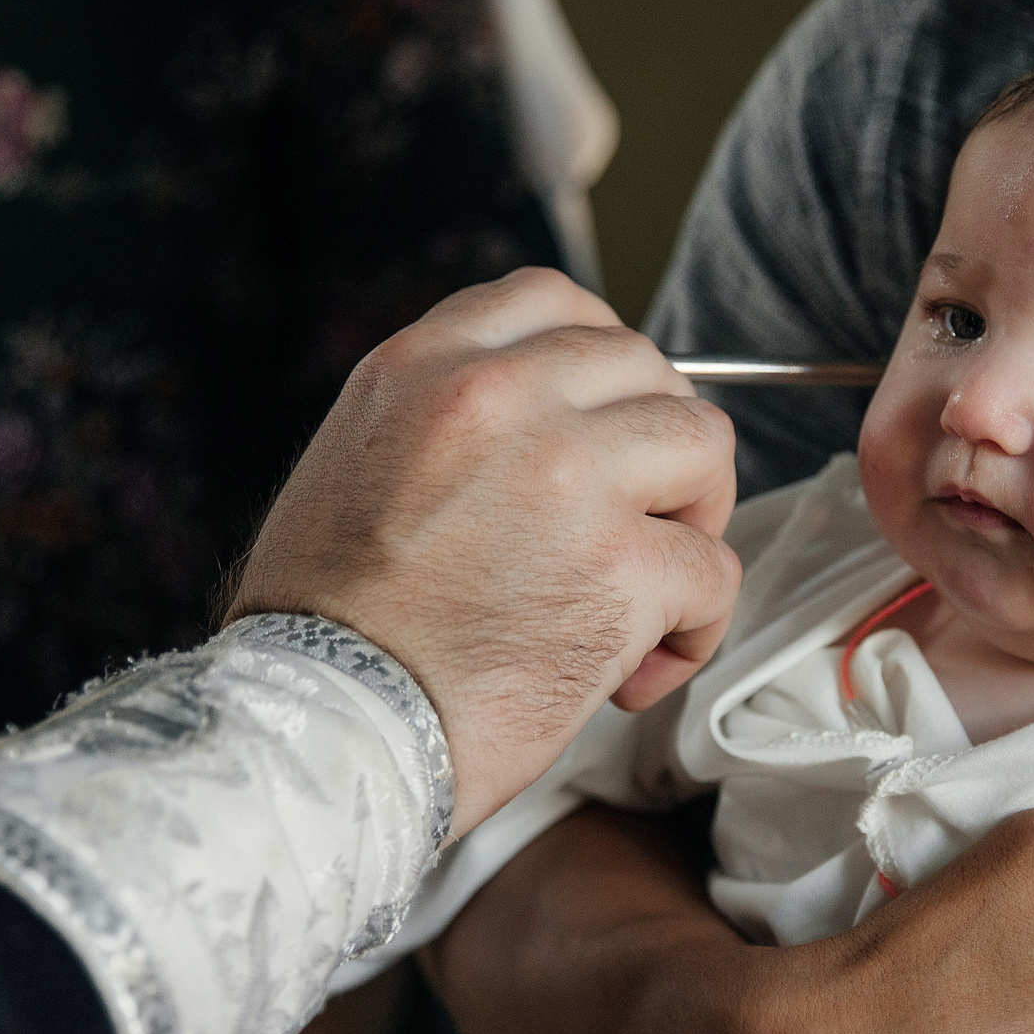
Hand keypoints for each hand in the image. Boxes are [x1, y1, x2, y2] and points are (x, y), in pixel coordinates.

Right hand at [232, 268, 740, 834]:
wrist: (320, 732)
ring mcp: (566, 475)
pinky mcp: (618, 568)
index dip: (602, 363)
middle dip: (659, 450)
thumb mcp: (358, 466)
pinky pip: (712, 573)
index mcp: (425, 367)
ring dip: (693, 525)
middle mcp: (497, 399)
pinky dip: (694, 628)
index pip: (554, 301)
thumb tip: (550, 424)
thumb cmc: (329, 632)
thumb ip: (447, 421)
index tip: (604, 425)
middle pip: (648, 369)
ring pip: (703, 449)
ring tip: (648, 595)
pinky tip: (635, 674)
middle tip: (633, 527)